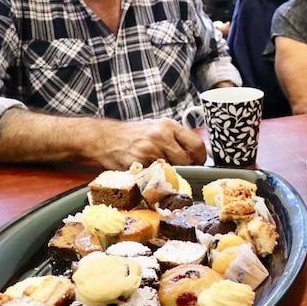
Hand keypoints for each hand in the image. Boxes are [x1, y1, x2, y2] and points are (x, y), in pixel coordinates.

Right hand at [91, 118, 207, 169]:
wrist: (106, 138)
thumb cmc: (134, 135)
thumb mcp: (157, 128)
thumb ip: (175, 139)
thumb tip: (196, 154)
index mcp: (169, 126)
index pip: (196, 144)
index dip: (201, 157)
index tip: (199, 163)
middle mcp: (160, 136)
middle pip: (186, 160)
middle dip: (187, 169)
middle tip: (182, 171)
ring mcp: (149, 150)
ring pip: (172, 170)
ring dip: (170, 175)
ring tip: (163, 172)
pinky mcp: (138, 163)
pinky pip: (155, 177)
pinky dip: (155, 179)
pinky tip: (150, 175)